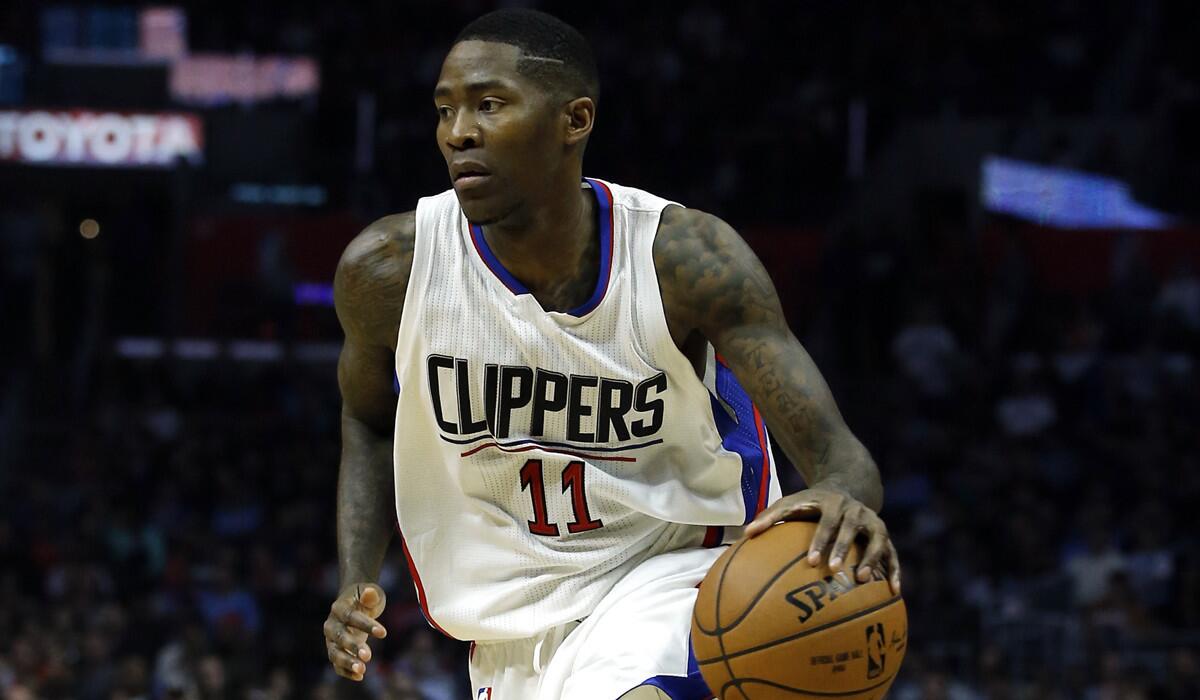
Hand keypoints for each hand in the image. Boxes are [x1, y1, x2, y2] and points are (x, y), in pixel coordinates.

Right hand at [324, 583, 387, 680]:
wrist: (354, 603)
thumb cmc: (366, 597)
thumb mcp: (370, 592)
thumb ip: (370, 595)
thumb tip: (369, 593)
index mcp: (338, 608)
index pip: (350, 617)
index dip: (366, 625)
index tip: (384, 633)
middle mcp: (331, 624)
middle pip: (339, 637)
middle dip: (353, 647)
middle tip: (368, 656)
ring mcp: (330, 640)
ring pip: (334, 653)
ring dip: (347, 662)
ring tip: (362, 670)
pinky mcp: (335, 651)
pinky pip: (337, 664)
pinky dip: (346, 671)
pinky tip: (360, 677)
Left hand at [745, 485, 900, 594]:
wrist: (847, 486)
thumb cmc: (811, 503)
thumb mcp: (792, 502)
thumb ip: (771, 516)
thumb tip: (746, 533)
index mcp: (832, 503)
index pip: (826, 521)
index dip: (821, 540)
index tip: (811, 561)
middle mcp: (855, 510)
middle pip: (851, 528)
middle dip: (843, 548)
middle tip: (834, 570)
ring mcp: (872, 522)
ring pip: (877, 540)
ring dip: (871, 559)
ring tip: (863, 580)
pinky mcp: (884, 535)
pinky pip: (893, 554)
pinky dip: (894, 570)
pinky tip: (893, 591)